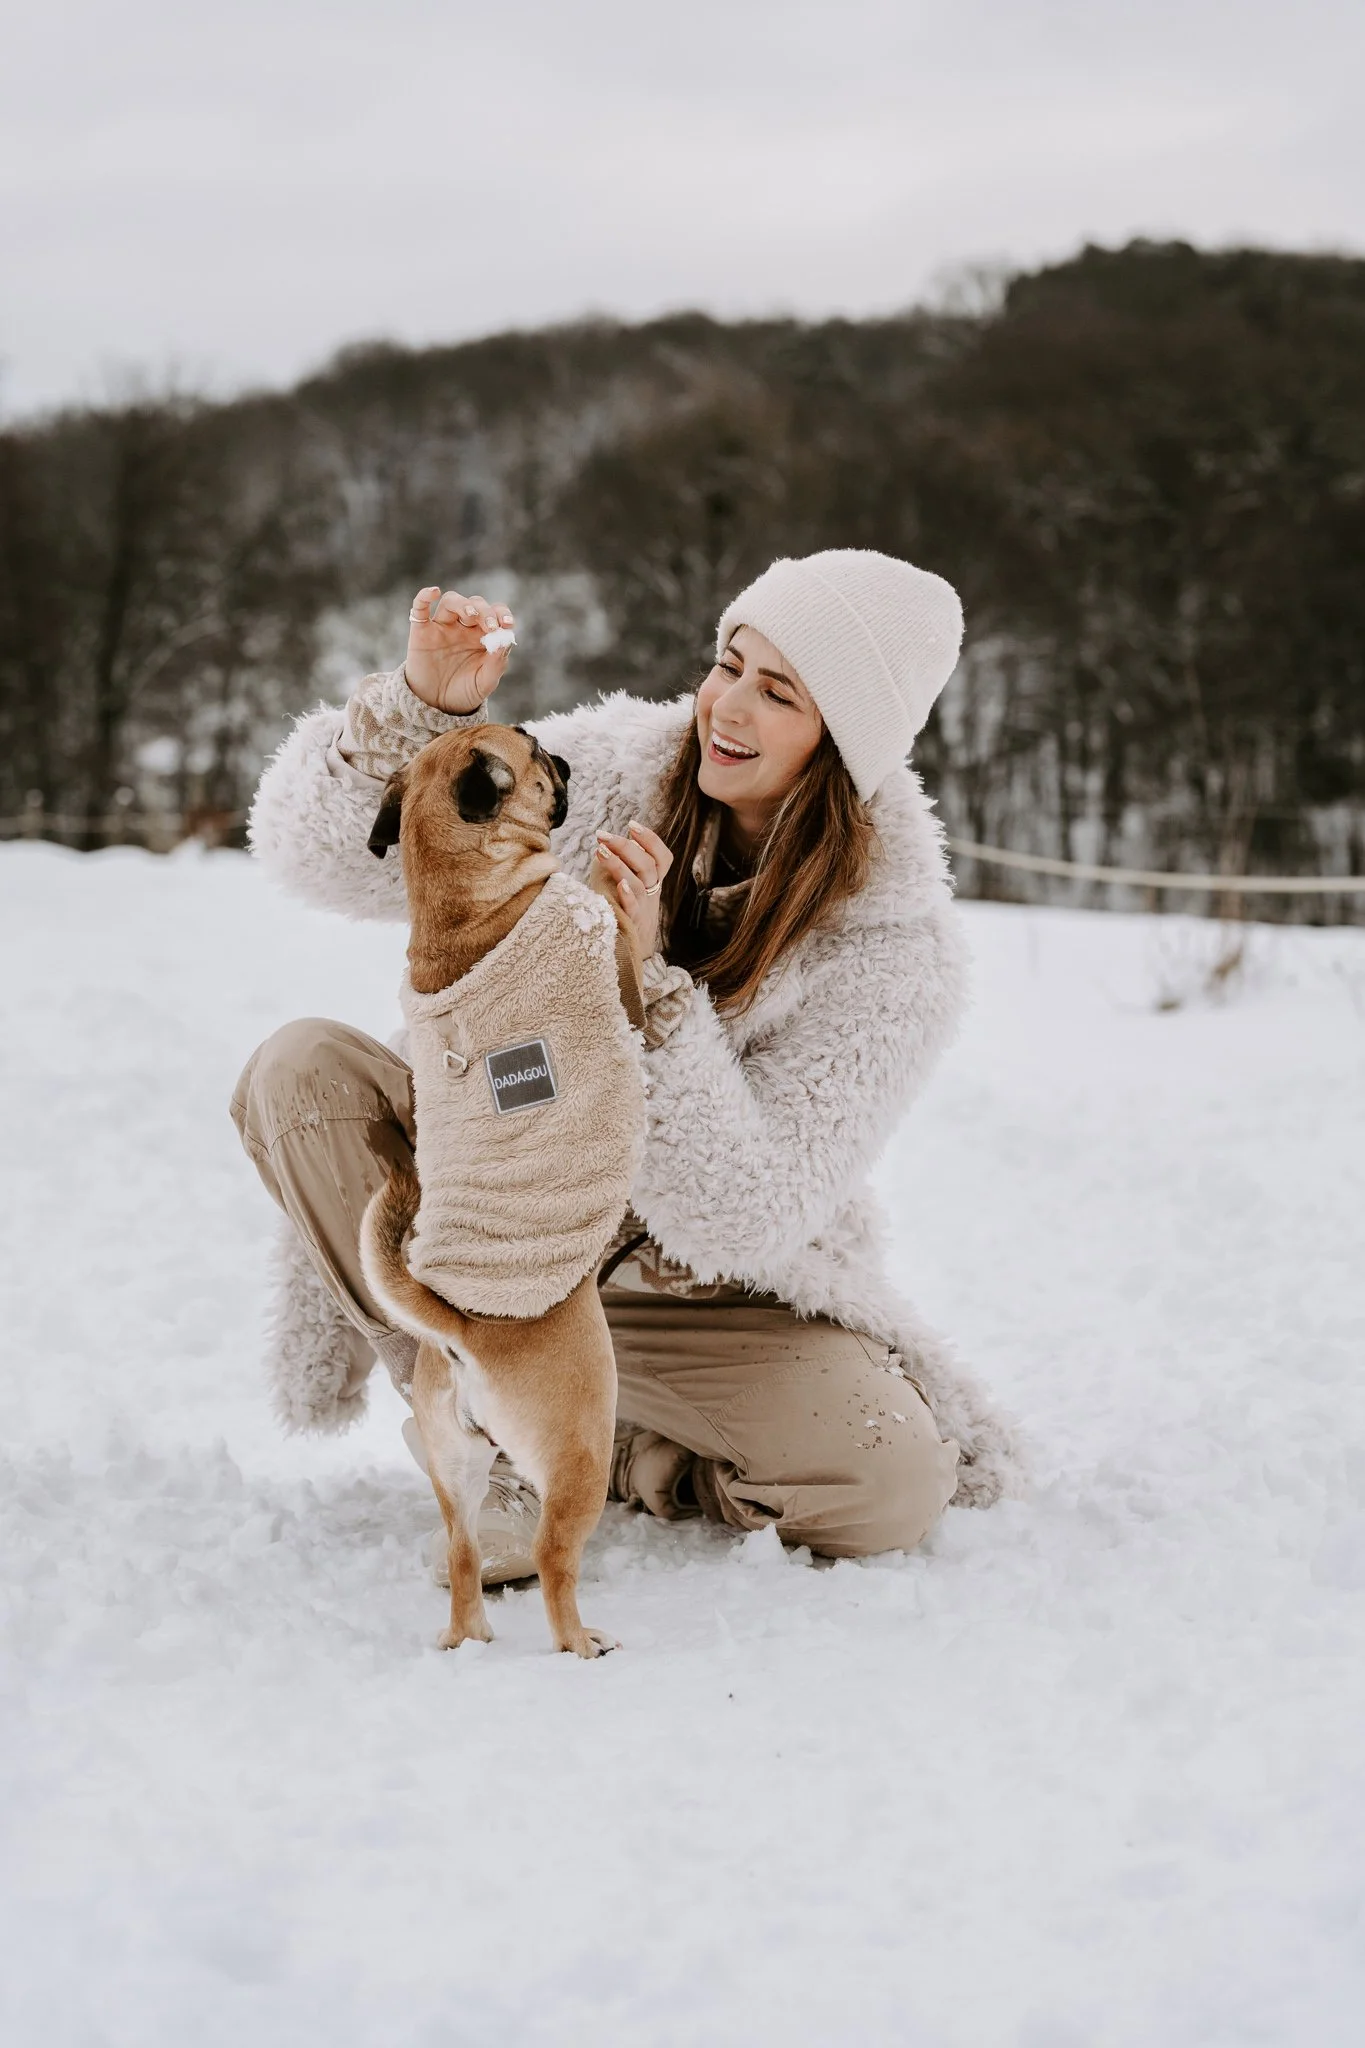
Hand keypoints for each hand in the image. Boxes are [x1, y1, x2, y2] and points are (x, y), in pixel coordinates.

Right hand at [403, 587, 515, 713]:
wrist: (437, 707)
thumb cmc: (465, 692)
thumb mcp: (485, 683)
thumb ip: (497, 663)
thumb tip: (506, 640)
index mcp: (483, 635)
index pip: (495, 613)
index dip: (502, 614)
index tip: (507, 624)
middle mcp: (463, 626)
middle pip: (475, 604)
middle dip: (485, 612)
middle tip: (490, 627)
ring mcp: (442, 627)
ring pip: (452, 601)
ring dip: (463, 604)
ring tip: (471, 615)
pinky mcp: (421, 632)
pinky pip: (419, 608)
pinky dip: (424, 596)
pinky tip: (433, 592)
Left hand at [593, 820, 673, 956]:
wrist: (629, 946)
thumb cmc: (622, 906)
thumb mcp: (628, 881)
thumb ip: (624, 862)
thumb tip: (609, 839)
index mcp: (654, 880)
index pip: (662, 857)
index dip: (651, 840)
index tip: (632, 825)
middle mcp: (652, 892)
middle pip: (648, 865)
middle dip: (626, 847)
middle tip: (604, 835)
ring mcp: (643, 908)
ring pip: (639, 884)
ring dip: (619, 865)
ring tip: (600, 851)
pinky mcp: (632, 923)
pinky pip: (634, 909)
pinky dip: (628, 896)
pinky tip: (618, 884)